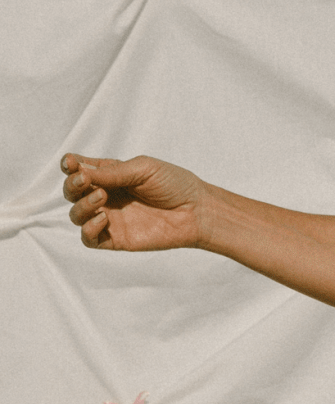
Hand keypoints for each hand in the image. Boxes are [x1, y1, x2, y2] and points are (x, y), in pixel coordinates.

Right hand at [60, 151, 205, 251]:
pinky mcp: (117, 239)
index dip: (69, 166)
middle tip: (86, 181)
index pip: (78, 169)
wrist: (197, 212)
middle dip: (72, 185)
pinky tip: (104, 219)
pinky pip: (89, 239)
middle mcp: (106, 196)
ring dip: (81, 205)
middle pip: (72, 192)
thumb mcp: (142, 168)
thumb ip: (111, 172)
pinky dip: (88, 229)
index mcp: (110, 175)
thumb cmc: (174, 184)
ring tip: (102, 198)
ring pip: (76, 215)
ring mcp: (110, 218)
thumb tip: (80, 171)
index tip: (70, 164)